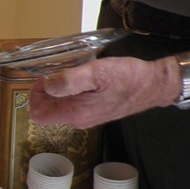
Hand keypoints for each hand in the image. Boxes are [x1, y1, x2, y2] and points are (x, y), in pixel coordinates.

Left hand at [27, 56, 175, 128]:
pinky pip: (74, 102)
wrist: (154, 85)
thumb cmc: (126, 77)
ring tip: (73, 70)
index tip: (44, 77)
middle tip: (59, 69)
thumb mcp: (95, 73)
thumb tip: (47, 85)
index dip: (35, 95)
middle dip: (47, 89)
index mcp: (76, 113)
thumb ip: (69, 81)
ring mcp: (88, 117)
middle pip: (49, 109)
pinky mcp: (96, 111)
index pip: (39, 115)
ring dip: (60, 88)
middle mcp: (79, 119)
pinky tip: (84, 75)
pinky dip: (72, 89)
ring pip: (61, 105)